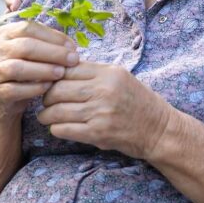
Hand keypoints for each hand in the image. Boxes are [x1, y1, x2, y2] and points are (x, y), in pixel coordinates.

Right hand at [0, 21, 79, 119]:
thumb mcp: (34, 49)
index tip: (72, 46)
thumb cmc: (27, 66)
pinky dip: (35, 88)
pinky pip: (16, 89)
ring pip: (18, 68)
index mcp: (6, 33)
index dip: (53, 36)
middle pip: (26, 46)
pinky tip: (49, 86)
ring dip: (44, 70)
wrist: (7, 95)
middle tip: (73, 59)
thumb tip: (69, 40)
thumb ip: (48, 40)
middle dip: (53, 53)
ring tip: (62, 72)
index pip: (29, 28)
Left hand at [37, 62, 174, 159]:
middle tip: (46, 101)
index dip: (53, 76)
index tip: (50, 82)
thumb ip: (93, 73)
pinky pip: (63, 129)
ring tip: (46, 116)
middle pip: (57, 89)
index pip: (67, 69)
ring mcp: (100, 113)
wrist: (158, 129)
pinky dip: (56, 128)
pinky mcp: (98, 134)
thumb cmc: (137, 101)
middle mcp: (104, 90)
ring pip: (56, 111)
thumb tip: (60, 68)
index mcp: (108, 73)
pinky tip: (59, 127)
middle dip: (46, 97)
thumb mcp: (120, 77)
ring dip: (46, 115)